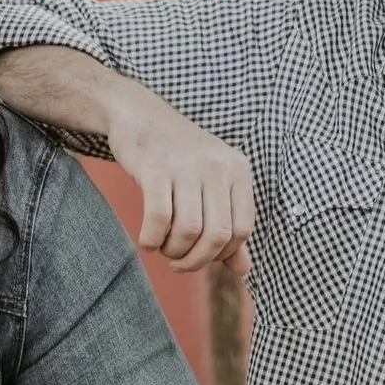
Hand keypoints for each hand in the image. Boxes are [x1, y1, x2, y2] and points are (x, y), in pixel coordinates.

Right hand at [108, 95, 255, 274]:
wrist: (139, 115)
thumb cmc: (179, 156)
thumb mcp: (212, 184)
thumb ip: (229, 225)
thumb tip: (244, 270)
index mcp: (237, 170)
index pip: (242, 229)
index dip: (222, 254)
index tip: (202, 255)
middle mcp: (217, 166)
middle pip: (217, 235)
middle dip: (195, 260)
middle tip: (178, 262)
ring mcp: (186, 166)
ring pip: (188, 231)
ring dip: (173, 251)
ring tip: (163, 247)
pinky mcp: (155, 168)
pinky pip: (159, 218)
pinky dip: (152, 240)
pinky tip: (148, 240)